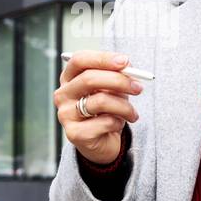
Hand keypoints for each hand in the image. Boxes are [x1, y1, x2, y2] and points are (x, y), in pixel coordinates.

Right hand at [53, 50, 142, 164]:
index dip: (102, 58)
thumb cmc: (106, 110)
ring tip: (132, 113)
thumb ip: (116, 76)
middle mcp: (63, 94)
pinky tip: (118, 125)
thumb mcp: (112, 89)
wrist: (102, 142)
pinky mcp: (75, 133)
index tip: (125, 62)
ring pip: (100, 101)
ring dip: (124, 107)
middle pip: (89, 79)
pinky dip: (118, 123)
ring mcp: (66, 114)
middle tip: (138, 87)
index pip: (80, 60)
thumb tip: (128, 68)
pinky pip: (105, 122)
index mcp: (69, 78)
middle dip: (119, 81)